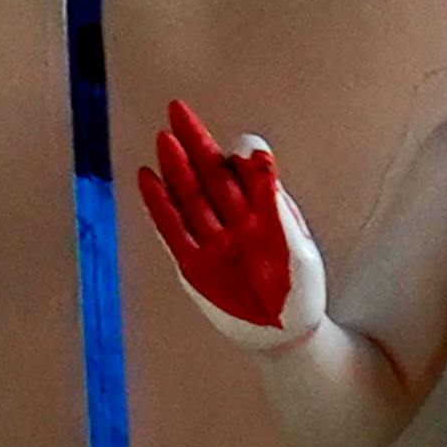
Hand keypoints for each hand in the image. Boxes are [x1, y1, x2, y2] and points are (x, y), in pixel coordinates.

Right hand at [134, 108, 314, 340]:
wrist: (284, 336)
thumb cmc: (299, 292)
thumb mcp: (296, 247)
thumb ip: (275, 204)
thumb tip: (258, 157)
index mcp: (265, 215)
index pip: (245, 174)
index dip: (237, 153)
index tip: (235, 140)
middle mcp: (236, 223)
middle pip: (210, 177)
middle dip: (194, 144)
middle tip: (177, 110)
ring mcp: (213, 242)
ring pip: (190, 198)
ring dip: (176, 169)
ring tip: (163, 139)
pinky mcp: (193, 266)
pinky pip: (172, 230)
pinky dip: (159, 206)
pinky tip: (148, 180)